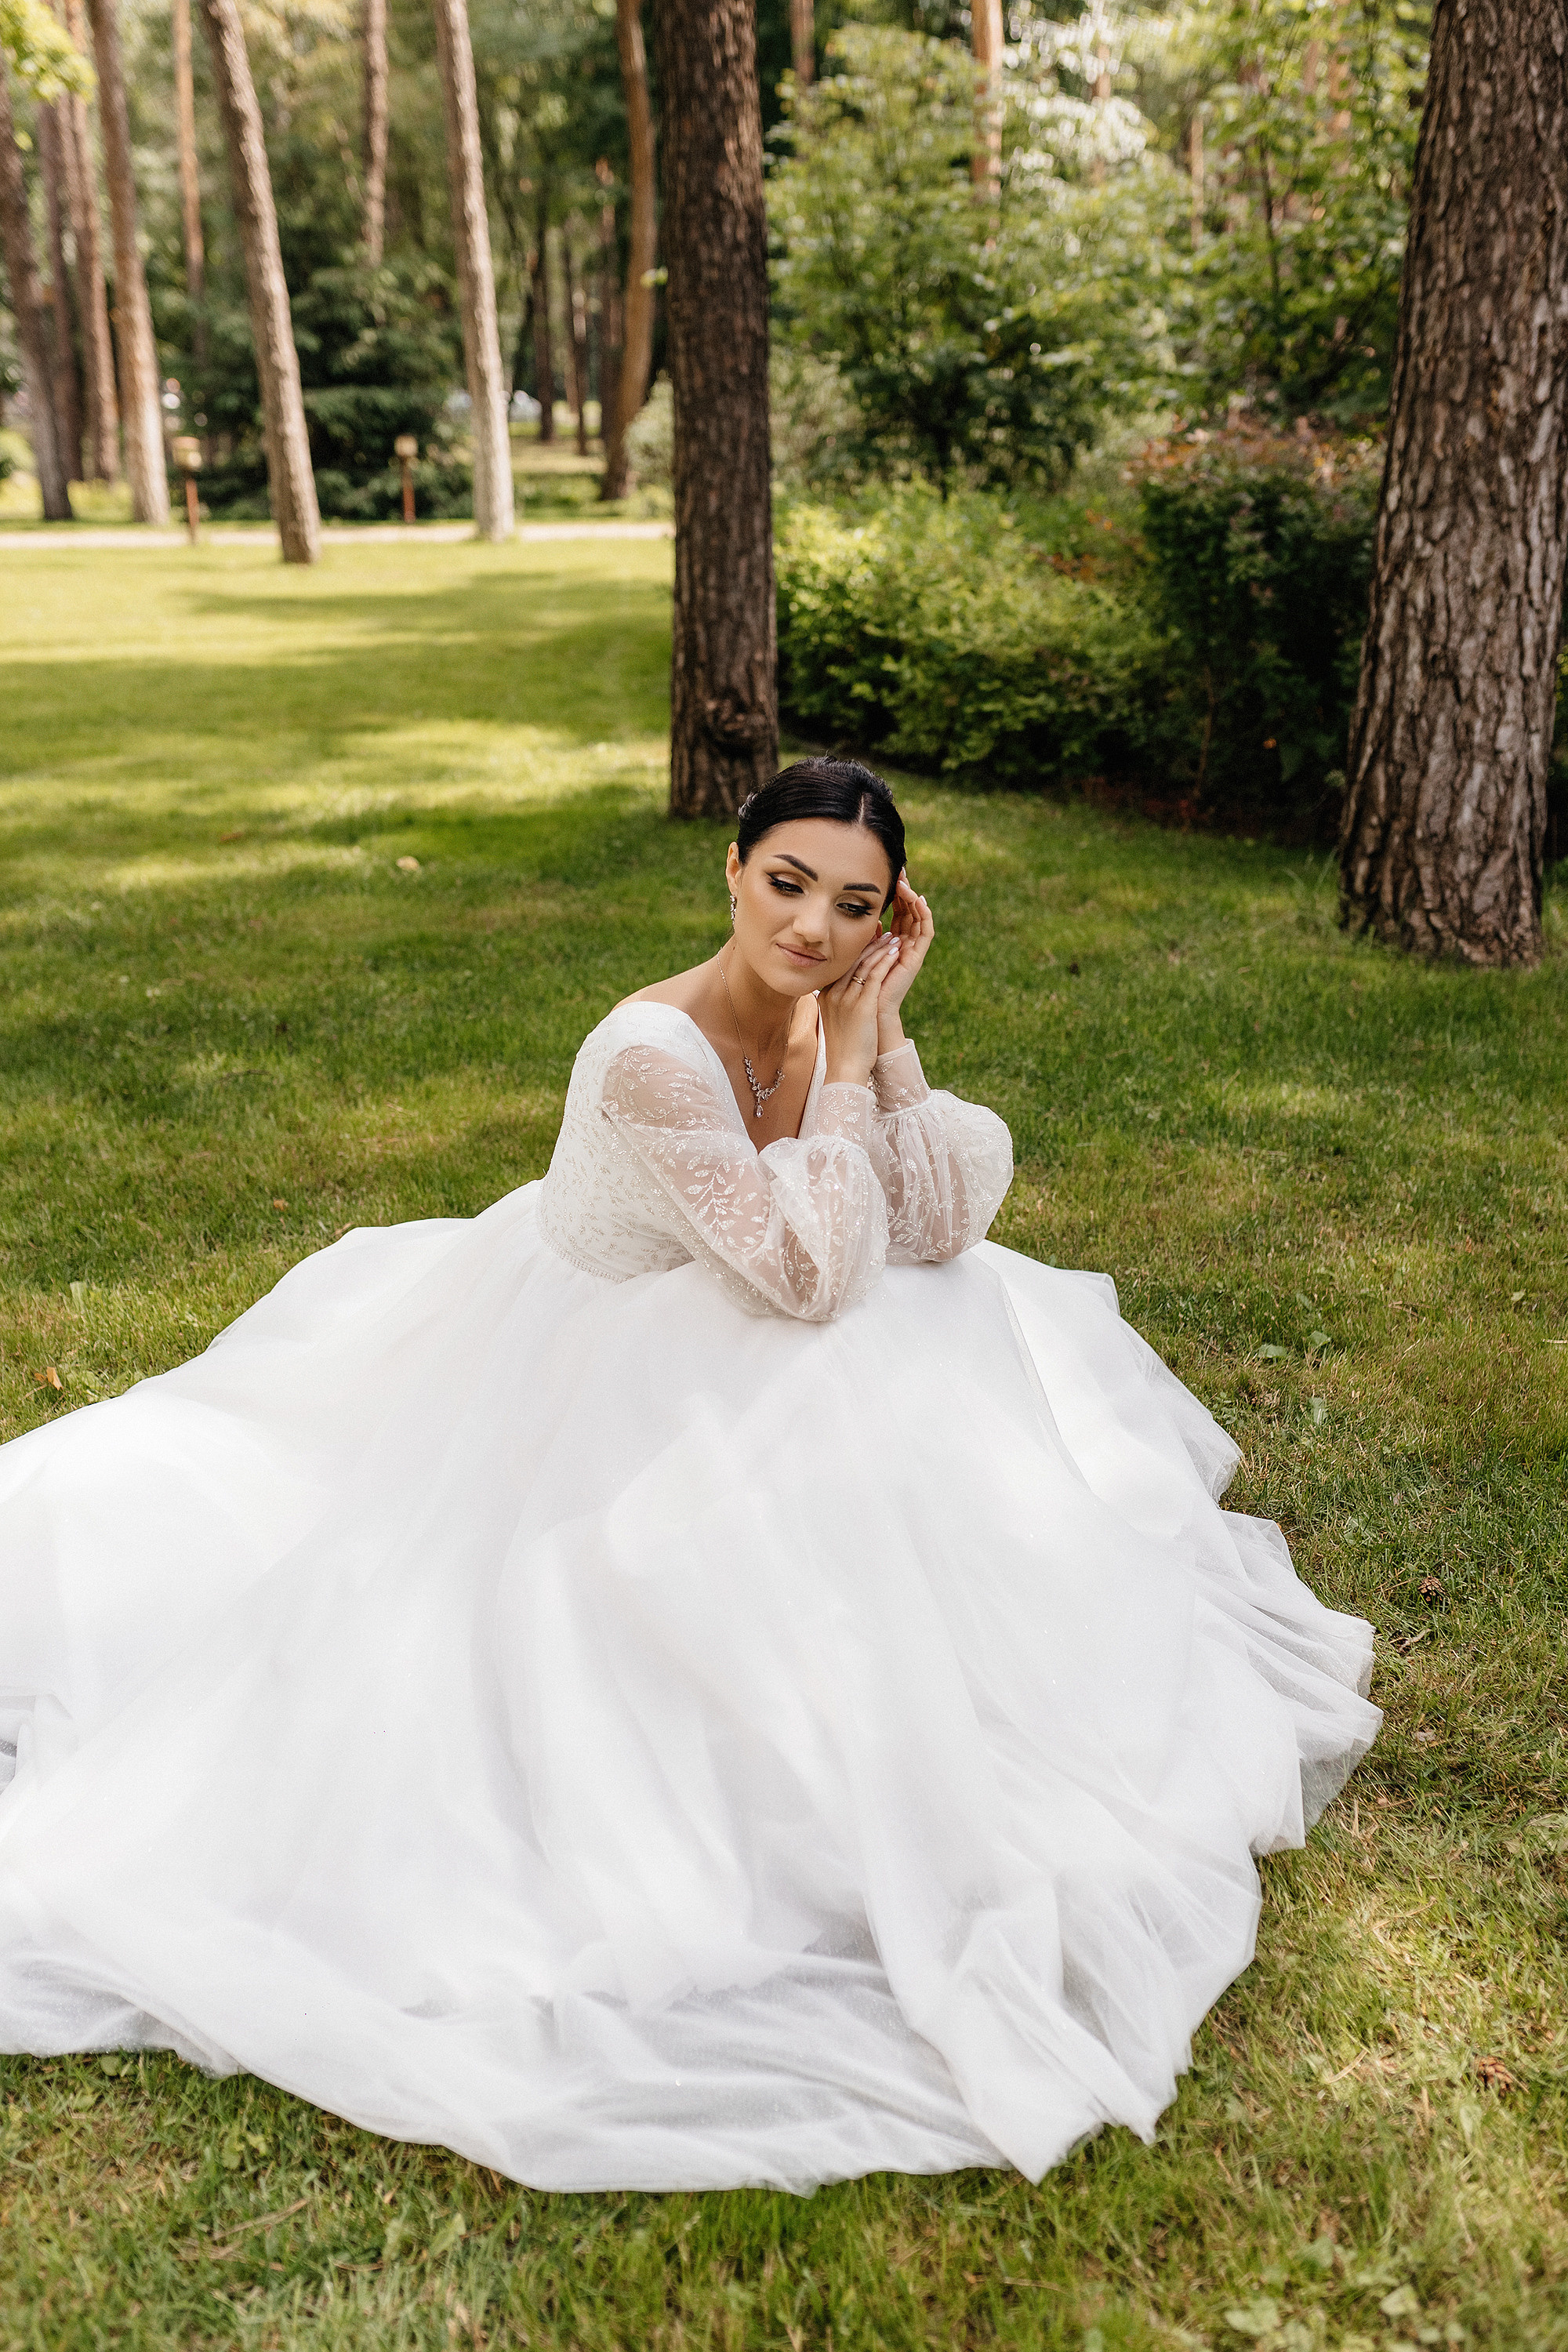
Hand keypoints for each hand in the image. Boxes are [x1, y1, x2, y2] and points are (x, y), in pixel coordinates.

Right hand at [819, 931, 901, 1087]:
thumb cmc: (844, 1047)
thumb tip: (845, 992)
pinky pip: (874, 976)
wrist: (845, 1068)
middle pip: (852, 961)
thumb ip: (838, 1002)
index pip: (842, 965)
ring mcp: (846, 999)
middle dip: (870, 945)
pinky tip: (895, 952)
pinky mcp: (862, 1005)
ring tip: (894, 938)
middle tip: (884, 934)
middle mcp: (834, 993)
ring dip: (880, 949)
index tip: (869, 941)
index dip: (857, 951)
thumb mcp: (835, 1020)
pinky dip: (885, 961)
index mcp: (826, 995)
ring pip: (864, 965)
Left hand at [873, 876, 933, 1053]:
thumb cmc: (857, 988)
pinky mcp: (916, 958)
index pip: (897, 911)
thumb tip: (853, 915)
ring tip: (906, 882)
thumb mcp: (856, 954)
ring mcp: (912, 951)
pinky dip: (925, 914)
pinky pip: (926, 931)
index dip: (894, 893)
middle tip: (900, 870)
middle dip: (905, 890)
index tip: (887, 874)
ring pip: (918, 917)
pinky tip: (919, 899)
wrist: (867, 1013)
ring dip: (913, 898)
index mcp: (891, 942)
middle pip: (909, 910)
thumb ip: (859, 936)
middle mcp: (904, 944)